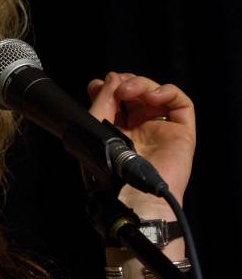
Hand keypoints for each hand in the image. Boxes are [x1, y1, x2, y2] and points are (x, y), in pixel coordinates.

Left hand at [87, 72, 195, 211]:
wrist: (132, 199)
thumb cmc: (111, 177)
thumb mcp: (97, 134)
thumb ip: (102, 105)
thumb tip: (111, 78)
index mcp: (116, 134)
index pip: (115, 103)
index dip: (107, 89)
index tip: (96, 85)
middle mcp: (138, 131)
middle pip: (135, 95)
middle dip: (124, 84)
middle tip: (114, 86)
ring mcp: (160, 131)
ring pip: (156, 95)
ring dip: (142, 85)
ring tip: (128, 91)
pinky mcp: (181, 133)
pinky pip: (181, 104)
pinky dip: (167, 91)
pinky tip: (153, 95)